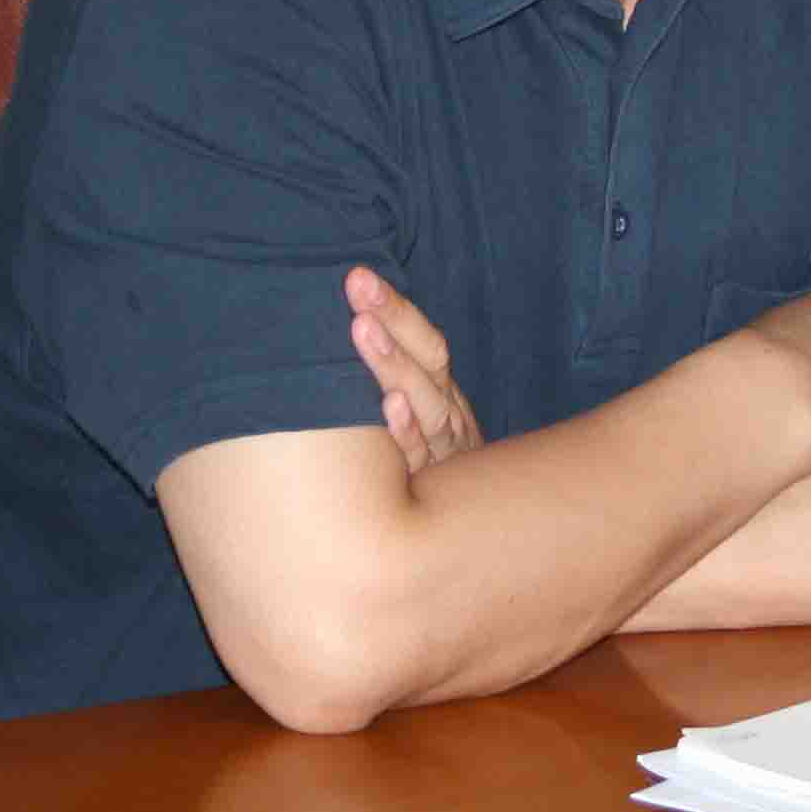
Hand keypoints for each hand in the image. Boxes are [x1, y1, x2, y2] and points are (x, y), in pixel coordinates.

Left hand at [345, 267, 480, 472]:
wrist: (459, 535)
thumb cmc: (419, 465)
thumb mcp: (419, 417)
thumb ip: (399, 378)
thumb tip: (351, 323)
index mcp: (442, 392)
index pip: (426, 342)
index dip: (397, 308)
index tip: (360, 276)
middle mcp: (446, 415)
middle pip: (427, 360)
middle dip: (393, 319)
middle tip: (358, 285)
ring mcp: (442, 451)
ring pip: (424, 402)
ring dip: (394, 364)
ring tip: (363, 328)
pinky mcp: (430, 486)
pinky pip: (418, 457)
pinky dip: (407, 430)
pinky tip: (390, 405)